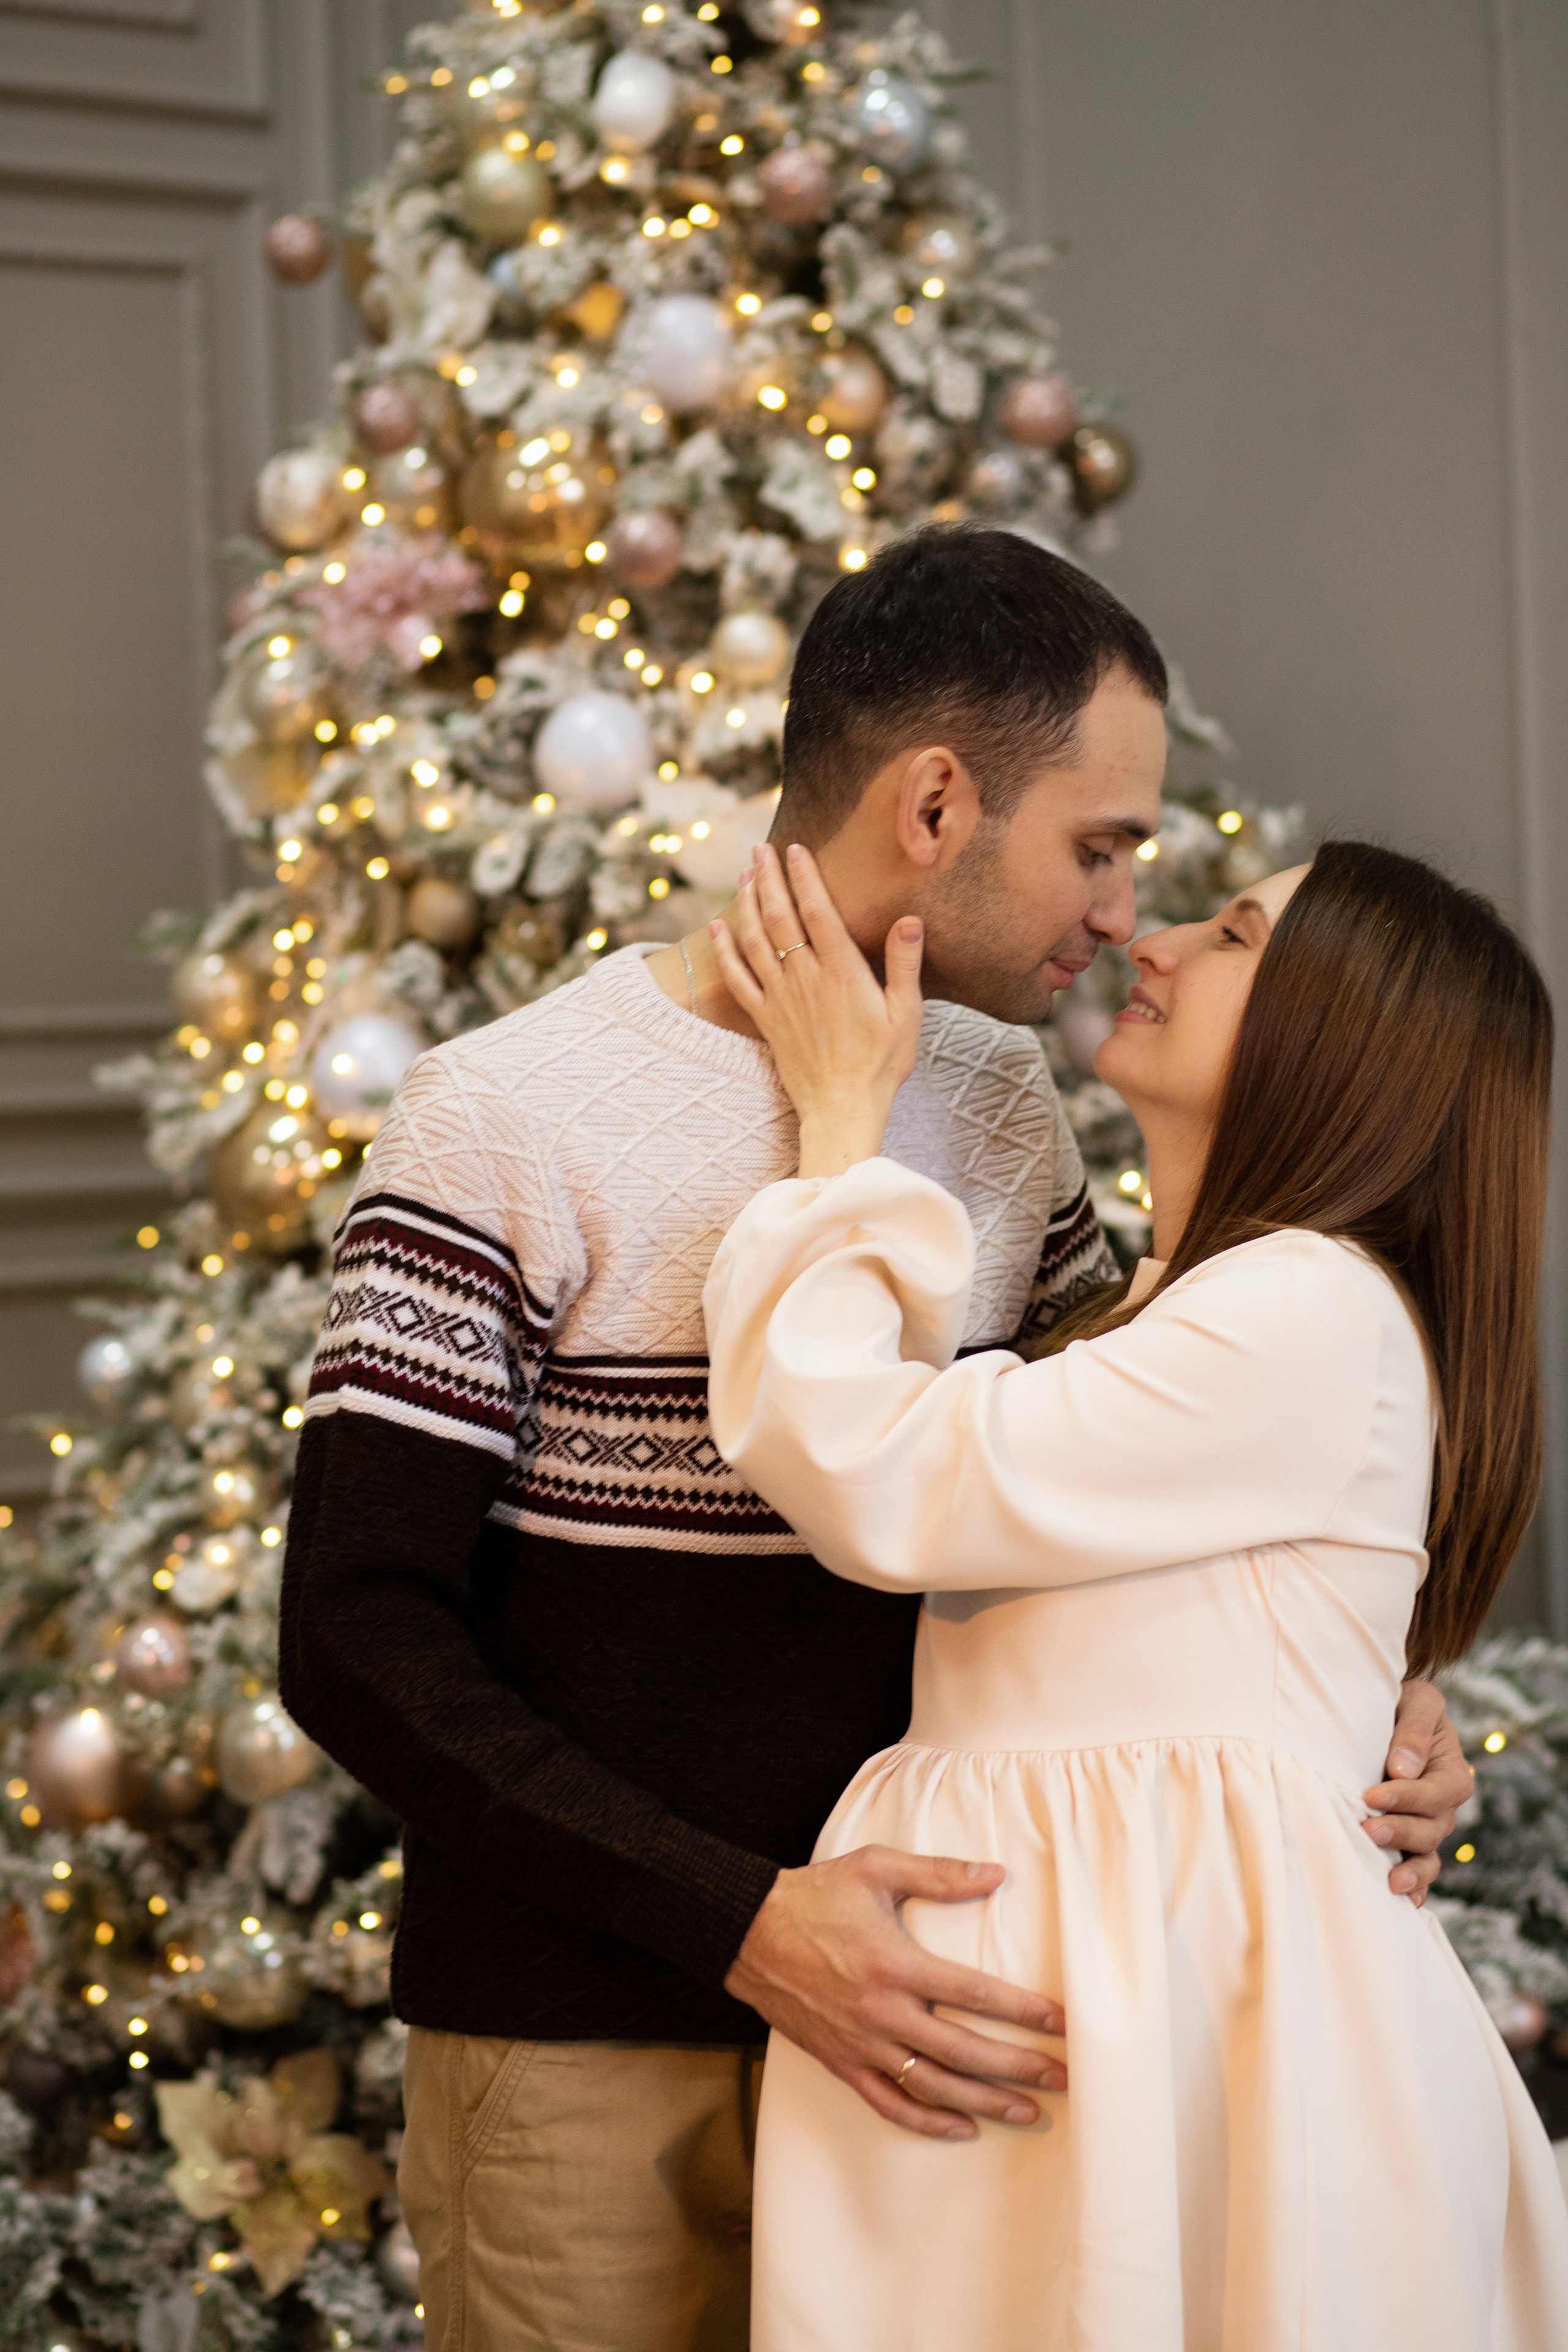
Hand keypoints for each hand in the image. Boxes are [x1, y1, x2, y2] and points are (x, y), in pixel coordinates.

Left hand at [710, 843, 924, 1176]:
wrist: (842, 1109)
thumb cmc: (881, 1065)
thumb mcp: (906, 1015)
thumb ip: (905, 965)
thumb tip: (910, 920)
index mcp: (842, 974)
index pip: (818, 913)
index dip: (804, 877)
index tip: (794, 849)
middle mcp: (805, 980)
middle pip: (779, 918)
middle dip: (769, 879)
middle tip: (760, 849)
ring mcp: (781, 999)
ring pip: (755, 941)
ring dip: (746, 904)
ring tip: (744, 875)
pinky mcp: (766, 1019)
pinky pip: (738, 979)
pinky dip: (725, 950)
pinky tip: (718, 926)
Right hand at [725, 1845, 1064, 2139]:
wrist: (748, 1932)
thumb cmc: (815, 1895)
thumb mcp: (876, 1867)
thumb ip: (938, 1873)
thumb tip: (996, 1874)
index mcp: (896, 1963)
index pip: (975, 1993)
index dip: (1024, 2012)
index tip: (1063, 2024)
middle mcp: (882, 2011)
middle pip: (964, 2051)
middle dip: (1019, 2067)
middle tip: (1065, 2079)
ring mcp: (860, 2043)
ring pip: (933, 2085)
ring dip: (985, 2102)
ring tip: (1029, 2112)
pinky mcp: (841, 2062)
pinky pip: (888, 2103)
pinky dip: (927, 2121)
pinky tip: (961, 2127)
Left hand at [1361, 1678, 1472, 1903]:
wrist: (1385, 1715)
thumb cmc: (1402, 1704)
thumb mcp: (1417, 1702)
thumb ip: (1414, 1731)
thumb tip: (1403, 1769)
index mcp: (1451, 1772)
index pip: (1435, 1792)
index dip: (1407, 1797)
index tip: (1373, 1794)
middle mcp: (1443, 1807)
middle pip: (1431, 1829)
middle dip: (1400, 1831)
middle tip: (1368, 1829)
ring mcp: (1426, 1828)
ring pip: (1426, 1855)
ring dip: (1410, 1870)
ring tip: (1389, 1881)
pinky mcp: (1407, 1842)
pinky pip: (1419, 1871)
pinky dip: (1415, 1888)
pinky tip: (1402, 1901)